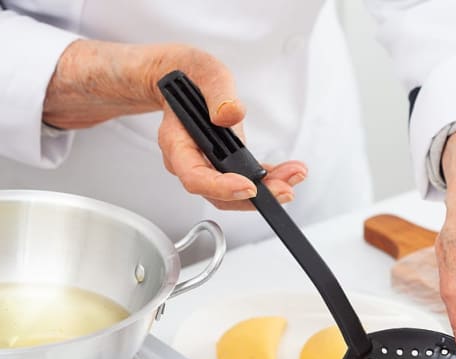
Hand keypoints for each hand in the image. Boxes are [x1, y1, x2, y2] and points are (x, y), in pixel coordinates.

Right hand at [44, 40, 305, 209]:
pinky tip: (288, 172)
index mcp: (176, 141)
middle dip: (255, 196)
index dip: (222, 187)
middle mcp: (190, 160)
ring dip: (267, 188)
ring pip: (233, 189)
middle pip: (219, 193)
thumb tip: (233, 116)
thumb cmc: (172, 70)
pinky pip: (242, 178)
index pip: (196, 175)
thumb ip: (215, 87)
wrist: (162, 76)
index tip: (250, 186)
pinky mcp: (222, 161)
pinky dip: (267, 178)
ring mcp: (207, 164)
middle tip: (285, 190)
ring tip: (294, 177)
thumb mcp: (193, 64)